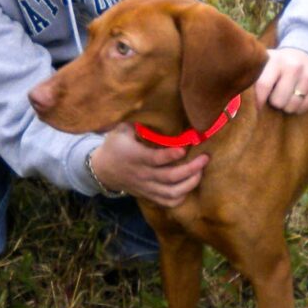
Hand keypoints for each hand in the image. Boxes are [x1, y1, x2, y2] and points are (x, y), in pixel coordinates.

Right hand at [89, 124, 208, 207]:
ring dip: (190, 184)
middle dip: (191, 168)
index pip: (155, 159)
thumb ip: (138, 121)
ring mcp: (147, 187)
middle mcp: (143, 174)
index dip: (171, 156)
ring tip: (201, 171)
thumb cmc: (116, 145)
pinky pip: (168, 202)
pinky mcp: (149, 195)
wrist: (102, 169)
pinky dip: (182, 196)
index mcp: (136, 156)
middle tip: (205, 158)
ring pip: (172, 192)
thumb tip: (154, 105)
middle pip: (170, 177)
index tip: (184, 149)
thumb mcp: (121, 129)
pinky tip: (190, 185)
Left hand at [254, 48, 307, 114]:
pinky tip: (296, 96)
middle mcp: (294, 66)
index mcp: (275, 61)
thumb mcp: (264, 64)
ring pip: (292, 106)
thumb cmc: (276, 65)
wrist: (304, 54)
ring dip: (286, 105)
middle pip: (279, 101)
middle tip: (274, 95)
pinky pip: (305, 107)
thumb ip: (252, 77)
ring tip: (285, 95)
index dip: (258, 100)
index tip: (255, 106)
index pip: (263, 86)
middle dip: (274, 102)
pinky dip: (299, 107)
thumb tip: (233, 102)